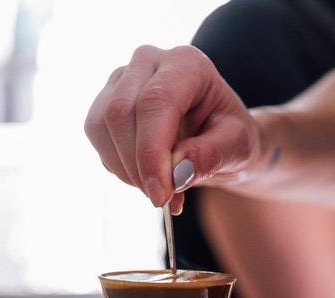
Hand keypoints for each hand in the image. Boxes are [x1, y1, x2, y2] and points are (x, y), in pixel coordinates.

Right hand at [84, 45, 261, 213]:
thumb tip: (176, 171)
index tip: (161, 195)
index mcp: (188, 63)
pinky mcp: (105, 101)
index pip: (155, 103)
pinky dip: (119, 167)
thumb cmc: (229, 136)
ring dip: (125, 169)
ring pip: (100, 126)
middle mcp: (148, 61)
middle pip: (120, 113)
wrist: (218, 135)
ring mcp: (121, 79)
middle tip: (163, 198)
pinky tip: (146, 176)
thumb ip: (211, 156)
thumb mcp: (237, 148)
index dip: (151, 153)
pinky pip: (97, 140)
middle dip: (137, 166)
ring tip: (159, 187)